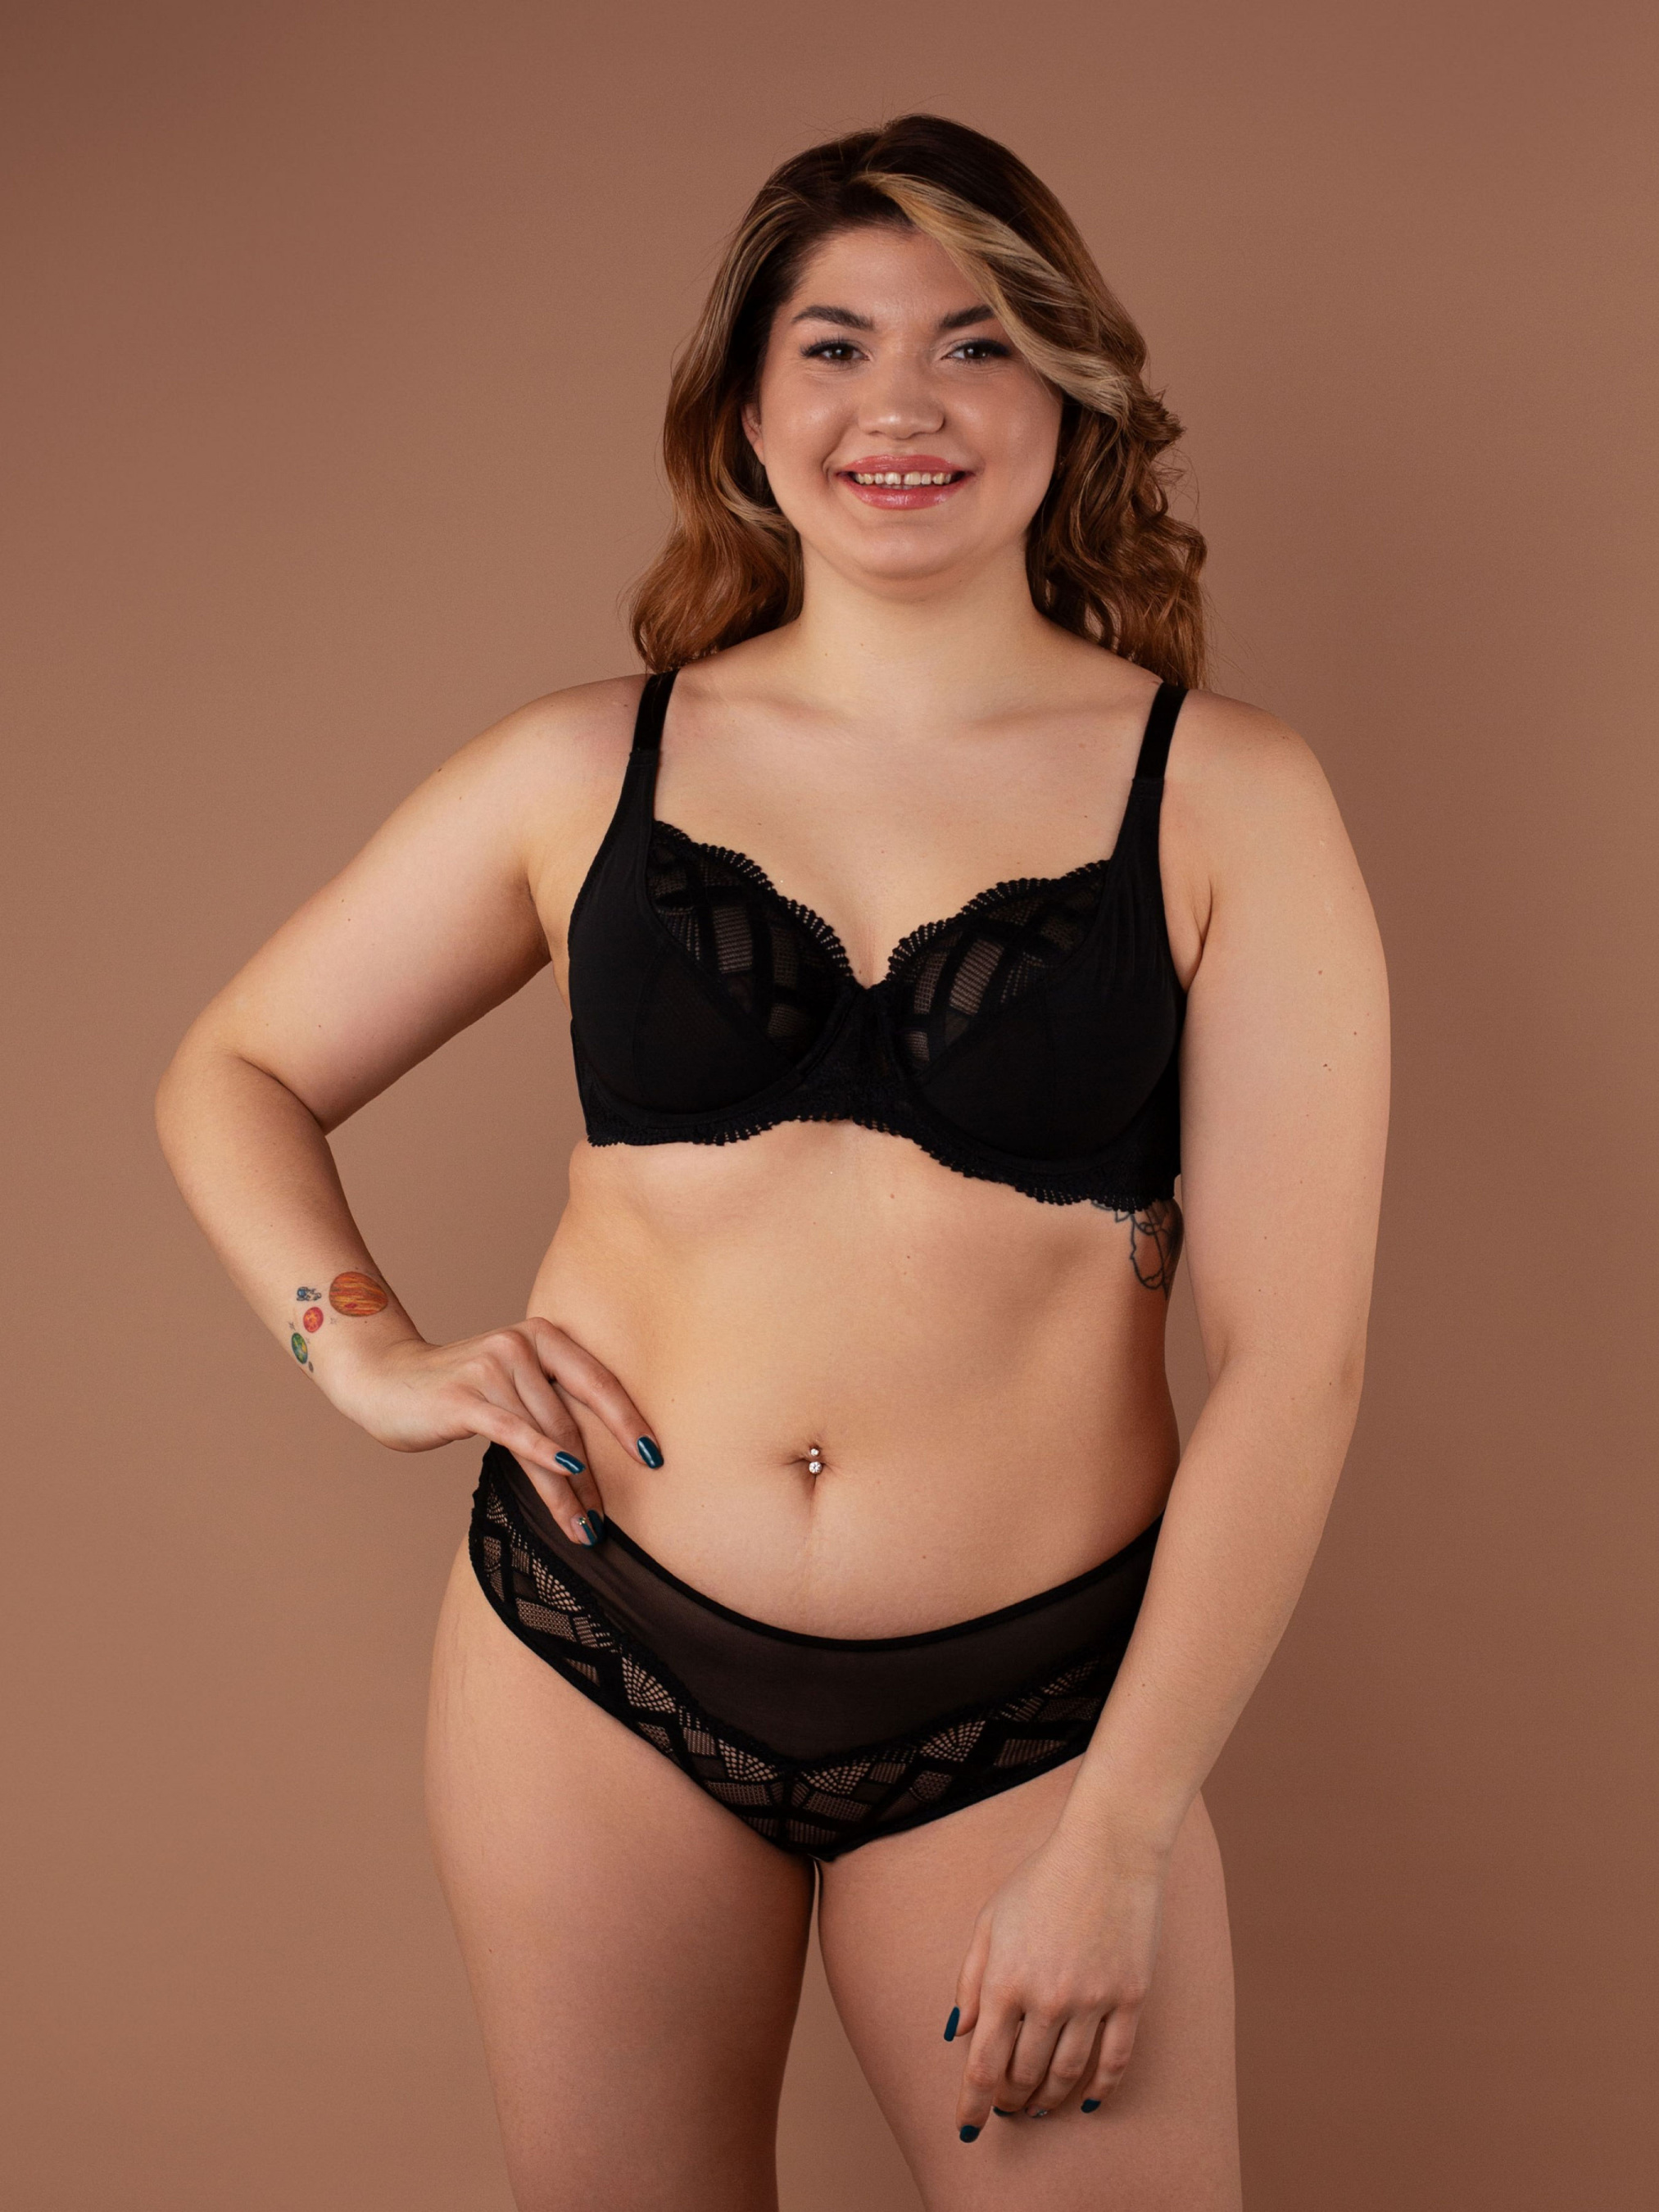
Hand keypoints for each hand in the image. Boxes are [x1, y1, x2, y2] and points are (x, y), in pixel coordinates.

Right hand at [321, 1317, 659, 1545]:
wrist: (385, 1380)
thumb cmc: (457, 1391)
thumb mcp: (511, 1383)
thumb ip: (550, 1401)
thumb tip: (597, 1457)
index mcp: (543, 1336)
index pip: (598, 1382)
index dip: (628, 1422)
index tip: (654, 1459)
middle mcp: (521, 1345)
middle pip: (572, 1421)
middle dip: (594, 1477)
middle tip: (606, 1520)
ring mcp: (491, 1368)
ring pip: (547, 1437)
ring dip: (568, 1490)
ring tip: (583, 1528)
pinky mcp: (464, 1397)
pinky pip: (514, 1432)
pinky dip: (543, 1456)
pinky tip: (568, 1479)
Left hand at [949, 1823, 1167, 2134]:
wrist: (1107, 1851)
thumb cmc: (1041, 1880)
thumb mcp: (990, 1920)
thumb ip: (970, 1979)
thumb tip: (959, 2033)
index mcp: (1005, 1980)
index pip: (983, 2065)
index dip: (973, 2104)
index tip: (968, 2128)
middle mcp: (1046, 1999)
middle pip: (1023, 2075)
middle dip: (1010, 2100)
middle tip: (1008, 2107)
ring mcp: (1091, 2001)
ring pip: (1065, 2074)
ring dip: (1048, 2099)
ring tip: (1039, 2107)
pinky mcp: (1128, 1998)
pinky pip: (1114, 2060)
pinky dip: (1099, 2088)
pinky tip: (1087, 2100)